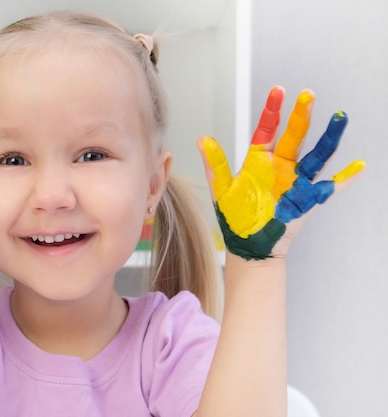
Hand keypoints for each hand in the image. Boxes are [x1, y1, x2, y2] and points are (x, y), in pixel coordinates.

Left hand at [198, 86, 363, 259]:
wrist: (249, 246)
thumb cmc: (235, 218)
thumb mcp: (222, 189)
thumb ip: (215, 164)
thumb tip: (201, 139)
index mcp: (259, 160)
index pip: (267, 129)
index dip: (273, 110)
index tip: (279, 91)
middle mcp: (280, 166)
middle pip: (294, 136)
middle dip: (301, 116)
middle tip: (308, 94)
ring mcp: (296, 182)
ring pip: (317, 155)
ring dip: (329, 137)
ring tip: (341, 117)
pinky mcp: (307, 200)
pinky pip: (329, 187)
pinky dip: (344, 178)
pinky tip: (359, 166)